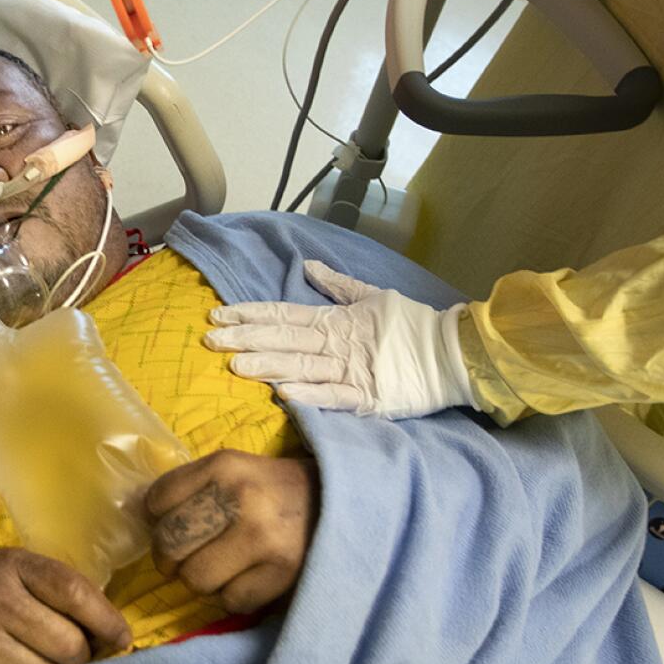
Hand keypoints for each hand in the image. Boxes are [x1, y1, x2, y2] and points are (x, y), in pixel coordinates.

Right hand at [0, 547, 131, 663]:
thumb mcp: (16, 569)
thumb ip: (61, 591)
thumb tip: (114, 635)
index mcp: (15, 566)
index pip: (76, 593)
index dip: (106, 621)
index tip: (120, 639)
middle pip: (68, 646)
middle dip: (75, 657)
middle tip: (62, 653)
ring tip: (26, 661)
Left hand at [145, 450, 317, 615]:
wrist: (340, 502)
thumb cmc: (273, 489)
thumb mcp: (233, 470)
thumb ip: (189, 487)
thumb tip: (139, 517)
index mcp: (223, 466)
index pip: (157, 502)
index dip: (157, 519)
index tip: (173, 525)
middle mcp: (240, 499)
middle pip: (170, 545)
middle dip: (170, 558)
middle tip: (184, 558)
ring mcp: (262, 538)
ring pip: (195, 579)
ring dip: (201, 580)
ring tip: (220, 567)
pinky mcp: (281, 573)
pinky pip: (228, 601)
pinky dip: (232, 596)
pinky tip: (247, 577)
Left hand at [205, 260, 476, 418]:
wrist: (454, 353)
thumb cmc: (413, 325)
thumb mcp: (373, 296)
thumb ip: (337, 285)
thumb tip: (310, 265)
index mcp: (336, 320)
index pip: (283, 315)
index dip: (250, 315)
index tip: (218, 315)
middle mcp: (337, 343)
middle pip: (283, 340)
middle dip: (245, 339)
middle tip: (210, 340)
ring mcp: (351, 370)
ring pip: (302, 366)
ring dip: (267, 365)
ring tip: (234, 365)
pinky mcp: (367, 397)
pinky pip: (334, 396)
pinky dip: (309, 393)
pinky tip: (282, 393)